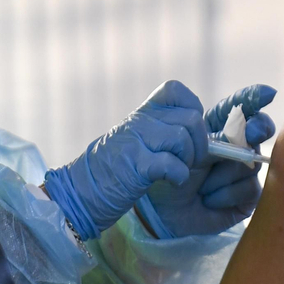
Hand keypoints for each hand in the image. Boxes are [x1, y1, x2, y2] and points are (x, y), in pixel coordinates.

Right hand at [43, 80, 207, 240]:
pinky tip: (172, 182)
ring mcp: (135, 143)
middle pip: (190, 119)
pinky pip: (171, 164)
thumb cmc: (114, 171)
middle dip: (199, 143)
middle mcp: (138, 122)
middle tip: (189, 160)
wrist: (79, 194)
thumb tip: (203, 134)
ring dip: (189, 160)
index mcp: (141, 113)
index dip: (192, 108)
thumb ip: (163, 129)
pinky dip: (179, 176)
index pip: (175, 90)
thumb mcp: (136, 139)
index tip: (189, 131)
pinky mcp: (134, 167)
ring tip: (178, 171)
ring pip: (183, 139)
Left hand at [137, 84, 277, 238]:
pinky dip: (223, 194)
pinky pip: (247, 188)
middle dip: (257, 129)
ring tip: (200, 185)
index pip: (242, 106)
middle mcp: (238, 145)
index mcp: (220, 127)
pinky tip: (208, 199)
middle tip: (250, 133)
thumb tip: (243, 128)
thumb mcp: (185, 148)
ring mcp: (245, 170)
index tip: (268, 93)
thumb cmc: (167, 173)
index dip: (255, 97)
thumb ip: (213, 135)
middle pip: (260, 129)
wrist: (158, 211)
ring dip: (221, 174)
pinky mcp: (248, 196)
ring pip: (250, 162)